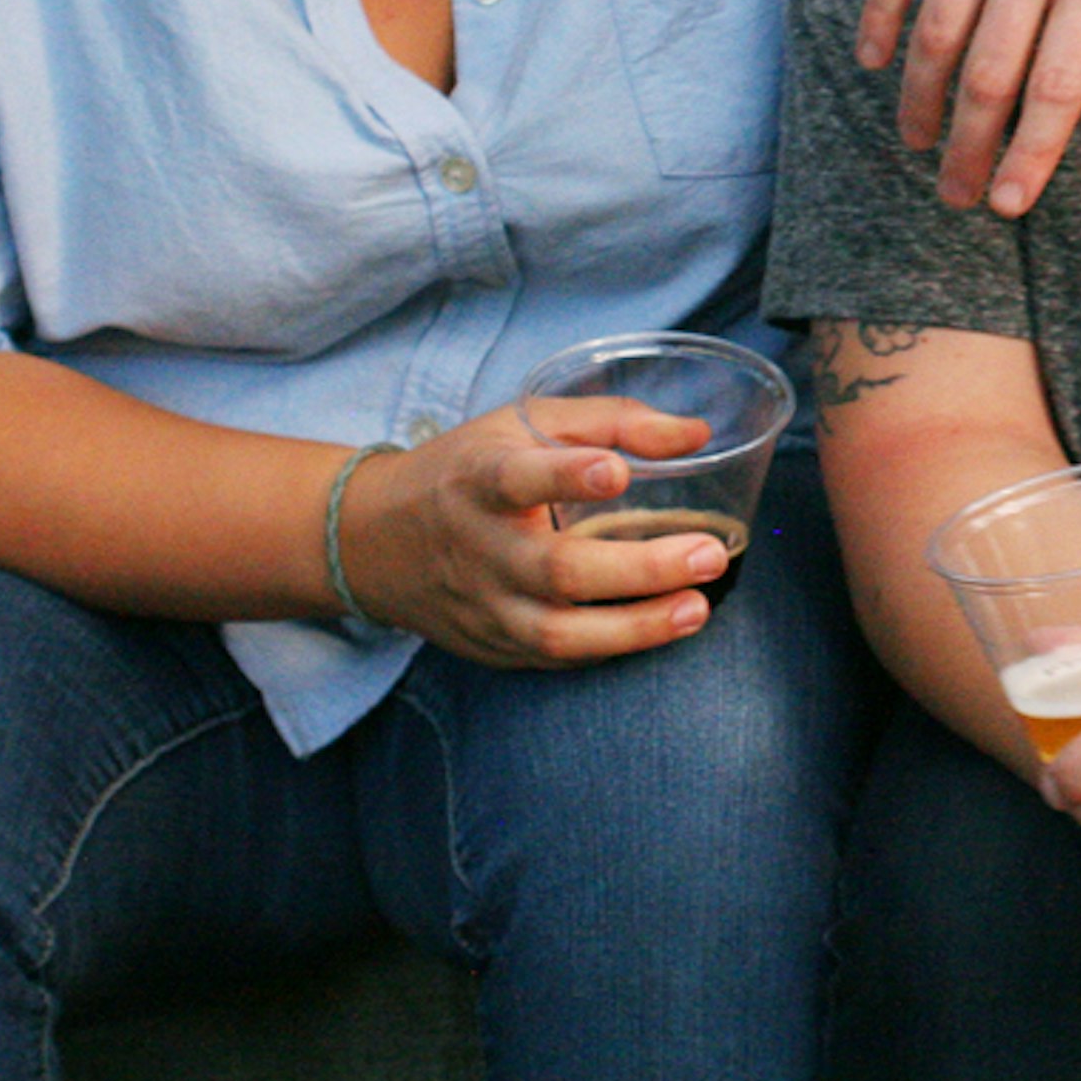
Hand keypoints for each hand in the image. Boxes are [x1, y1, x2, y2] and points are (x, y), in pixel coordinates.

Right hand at [334, 398, 729, 668]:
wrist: (371, 540)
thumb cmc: (467, 470)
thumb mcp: (523, 424)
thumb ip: (611, 421)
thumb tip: (697, 434)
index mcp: (478, 480)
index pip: (515, 479)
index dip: (564, 476)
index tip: (614, 472)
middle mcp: (478, 549)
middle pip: (556, 570)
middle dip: (639, 568)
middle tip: (709, 554)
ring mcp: (484, 607)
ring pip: (557, 634)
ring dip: (635, 629)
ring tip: (696, 609)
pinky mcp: (492, 647)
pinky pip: (556, 659)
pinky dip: (610, 648)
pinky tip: (659, 629)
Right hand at [856, 0, 1080, 216]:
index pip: (1054, 90)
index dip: (1029, 156)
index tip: (1008, 203)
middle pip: (987, 78)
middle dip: (967, 149)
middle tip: (956, 196)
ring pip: (934, 35)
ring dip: (919, 100)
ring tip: (917, 143)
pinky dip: (879, 20)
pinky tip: (875, 62)